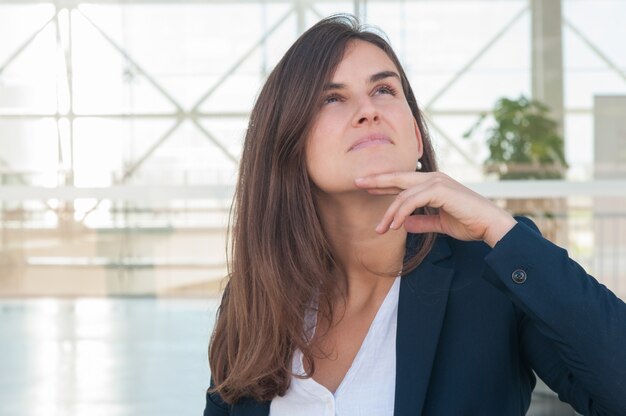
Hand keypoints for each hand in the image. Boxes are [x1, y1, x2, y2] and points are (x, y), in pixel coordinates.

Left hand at [354, 172, 516, 247]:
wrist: (490, 225)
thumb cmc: (469, 223)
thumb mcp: (440, 223)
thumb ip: (422, 222)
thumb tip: (404, 225)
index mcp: (433, 183)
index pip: (403, 181)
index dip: (384, 183)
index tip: (367, 187)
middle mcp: (433, 178)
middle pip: (398, 177)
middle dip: (376, 180)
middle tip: (357, 182)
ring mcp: (437, 182)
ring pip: (402, 194)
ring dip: (389, 213)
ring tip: (379, 229)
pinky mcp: (440, 190)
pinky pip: (412, 201)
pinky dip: (400, 213)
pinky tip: (393, 225)